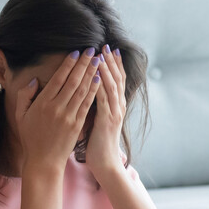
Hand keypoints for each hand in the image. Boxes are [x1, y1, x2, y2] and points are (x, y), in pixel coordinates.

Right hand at [15, 50, 100, 171]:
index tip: (76, 52)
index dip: (68, 64)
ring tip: (98, 60)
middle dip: (83, 64)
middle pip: (73, 81)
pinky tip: (98, 80)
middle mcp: (56, 108)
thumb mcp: (20, 115)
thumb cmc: (30, 137)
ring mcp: (69, 117)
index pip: (58, 79)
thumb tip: (35, 80)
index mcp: (42, 103)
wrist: (43, 161)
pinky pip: (87, 105)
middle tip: (92, 50)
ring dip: (91, 74)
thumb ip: (25, 95)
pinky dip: (93, 91)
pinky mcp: (78, 125)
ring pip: (82, 91)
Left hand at [81, 44, 127, 177]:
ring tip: (101, 53)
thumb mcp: (99, 121)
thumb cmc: (98, 145)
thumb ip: (97, 106)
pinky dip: (101, 85)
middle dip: (111, 61)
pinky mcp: (106, 120)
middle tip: (106, 45)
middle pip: (116, 79)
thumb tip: (91, 94)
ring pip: (111, 86)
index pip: (115, 81)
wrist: (105, 163)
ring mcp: (114, 113)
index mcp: (115, 107)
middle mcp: (117, 107)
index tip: (108, 50)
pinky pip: (104, 98)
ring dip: (106, 68)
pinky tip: (97, 74)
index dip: (113, 65)